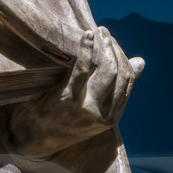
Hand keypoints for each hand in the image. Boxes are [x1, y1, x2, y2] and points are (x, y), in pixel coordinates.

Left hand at [10, 26, 143, 155]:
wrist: (32, 140)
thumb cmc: (63, 121)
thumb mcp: (94, 110)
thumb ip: (114, 89)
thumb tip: (140, 62)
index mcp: (111, 118)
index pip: (128, 81)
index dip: (124, 59)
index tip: (115, 45)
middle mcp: (102, 114)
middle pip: (119, 74)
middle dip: (115, 49)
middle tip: (105, 33)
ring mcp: (86, 107)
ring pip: (107, 70)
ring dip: (105, 47)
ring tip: (99, 31)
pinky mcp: (67, 98)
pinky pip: (81, 69)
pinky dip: (86, 49)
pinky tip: (87, 35)